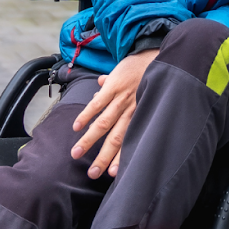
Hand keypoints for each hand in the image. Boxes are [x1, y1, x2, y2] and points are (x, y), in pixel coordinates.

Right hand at [71, 49, 157, 178]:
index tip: (112, 174)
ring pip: (103, 124)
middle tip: (92, 173)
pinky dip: (86, 115)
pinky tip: (77, 127)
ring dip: (89, 140)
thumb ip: (130, 108)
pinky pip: (97, 104)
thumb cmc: (150, 78)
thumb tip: (118, 118)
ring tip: (76, 153)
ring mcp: (121, 99)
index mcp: (140, 116)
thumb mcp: (146, 97)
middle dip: (103, 157)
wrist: (152, 55)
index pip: (129, 142)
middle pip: (115, 139)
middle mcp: (132, 111)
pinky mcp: (113, 86)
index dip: (121, 158)